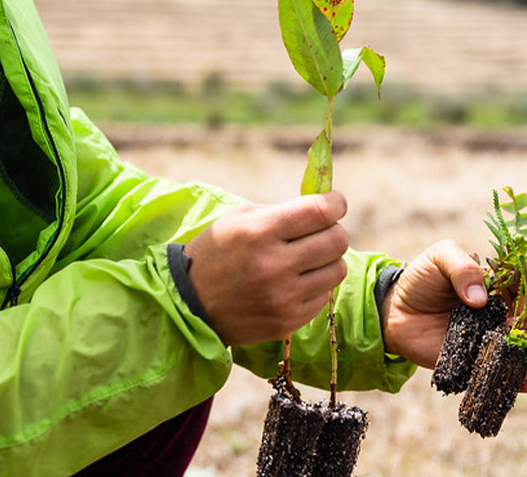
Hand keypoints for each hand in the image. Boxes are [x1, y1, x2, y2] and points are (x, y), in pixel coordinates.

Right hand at [184, 192, 348, 346]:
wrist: (189, 305)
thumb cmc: (217, 253)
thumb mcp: (239, 219)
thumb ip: (282, 211)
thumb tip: (326, 208)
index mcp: (260, 232)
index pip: (321, 212)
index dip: (336, 203)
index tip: (336, 203)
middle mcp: (274, 265)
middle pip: (337, 241)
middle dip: (333, 231)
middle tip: (320, 232)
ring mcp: (282, 298)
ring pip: (337, 270)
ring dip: (328, 260)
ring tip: (308, 259)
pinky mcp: (287, 322)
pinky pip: (324, 297)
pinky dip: (316, 286)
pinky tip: (295, 282)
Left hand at [380, 240, 526, 392]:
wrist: (393, 311)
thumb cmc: (422, 279)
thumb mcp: (440, 257)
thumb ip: (462, 268)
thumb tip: (480, 298)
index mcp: (498, 281)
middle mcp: (502, 308)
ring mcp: (493, 334)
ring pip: (524, 334)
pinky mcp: (478, 359)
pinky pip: (501, 370)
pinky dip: (519, 380)